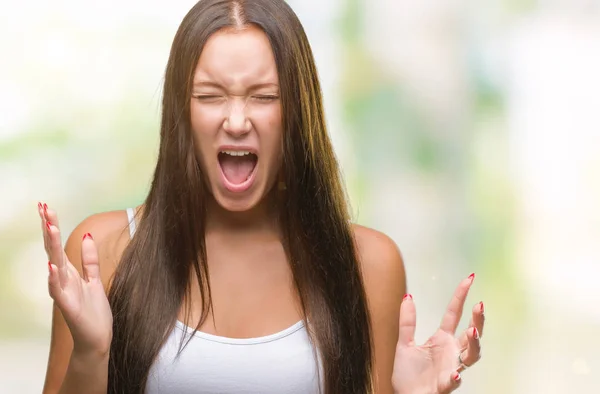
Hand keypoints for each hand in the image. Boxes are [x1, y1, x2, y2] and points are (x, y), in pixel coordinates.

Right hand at [38, 203, 112, 355]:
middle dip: (49, 228)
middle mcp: (63, 280)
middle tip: (43, 207)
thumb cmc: (93, 312)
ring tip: (49, 227)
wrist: (96, 340)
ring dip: (52, 247)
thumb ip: (89, 260)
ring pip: (55, 265)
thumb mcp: (95, 280)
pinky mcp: (68, 306)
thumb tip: (88, 236)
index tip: (46, 206)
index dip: (52, 225)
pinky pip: (58, 291)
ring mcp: (64, 293)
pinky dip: (54, 279)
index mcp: (70, 273)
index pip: (58, 245)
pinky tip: (51, 266)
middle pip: (54, 249)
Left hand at [392, 274, 483, 393]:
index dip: (461, 296)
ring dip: (474, 345)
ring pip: (471, 356)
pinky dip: (455, 377)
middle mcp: (451, 352)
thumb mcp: (404, 343)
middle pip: (471, 334)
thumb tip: (408, 295)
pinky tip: (454, 374)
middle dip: (478, 320)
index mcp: (442, 339)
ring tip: (472, 332)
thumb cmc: (408, 374)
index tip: (470, 278)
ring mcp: (451, 368)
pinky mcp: (444, 385)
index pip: (454, 313)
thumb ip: (407, 322)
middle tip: (480, 305)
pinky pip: (453, 381)